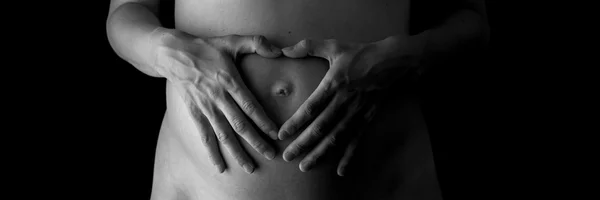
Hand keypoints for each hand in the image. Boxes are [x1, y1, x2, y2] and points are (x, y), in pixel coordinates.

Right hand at [151, 28, 282, 173]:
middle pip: (239, 124)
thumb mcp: (231, 41)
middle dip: (256, 141)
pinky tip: (220, 167)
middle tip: (271, 155)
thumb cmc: (207, 47)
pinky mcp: (195, 113)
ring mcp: (206, 107)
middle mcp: (218, 97)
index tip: (276, 134)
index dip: (263, 121)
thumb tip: (278, 50)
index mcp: (230, 80)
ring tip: (250, 168)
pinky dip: (212, 153)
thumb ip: (256, 43)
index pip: (250, 105)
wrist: (173, 54)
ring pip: (223, 134)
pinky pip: (205, 136)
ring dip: (237, 152)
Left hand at [278, 35, 424, 175]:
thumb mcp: (334, 46)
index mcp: (334, 83)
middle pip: (321, 127)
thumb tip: (283, 49)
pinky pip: (356, 140)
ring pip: (336, 137)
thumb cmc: (361, 53)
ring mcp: (357, 112)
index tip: (282, 134)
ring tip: (305, 167)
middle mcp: (344, 101)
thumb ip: (308, 47)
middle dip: (303, 144)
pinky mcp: (367, 118)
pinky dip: (349, 156)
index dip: (296, 122)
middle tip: (287, 156)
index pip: (311, 107)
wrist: (394, 61)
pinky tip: (340, 171)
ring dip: (320, 153)